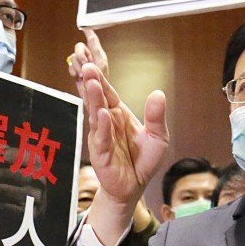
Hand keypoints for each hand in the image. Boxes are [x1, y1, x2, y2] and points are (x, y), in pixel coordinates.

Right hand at [69, 30, 108, 96]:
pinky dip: (73, 71)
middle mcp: (90, 58)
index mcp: (98, 54)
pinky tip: (78, 76)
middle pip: (79, 47)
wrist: (96, 96)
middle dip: (80, 55)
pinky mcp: (77, 72)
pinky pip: (70, 66)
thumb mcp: (101, 64)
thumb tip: (88, 43)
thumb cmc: (103, 84)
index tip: (85, 27)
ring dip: (77, 65)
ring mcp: (83, 65)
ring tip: (82, 73)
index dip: (88, 32)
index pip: (92, 40)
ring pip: (73, 57)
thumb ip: (95, 51)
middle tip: (84, 63)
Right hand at [80, 63, 168, 243]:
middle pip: (98, 97)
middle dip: (92, 81)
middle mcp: (106, 121)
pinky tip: (102, 115)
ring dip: (93, 98)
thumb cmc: (142, 160)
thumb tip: (158, 93)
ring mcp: (101, 136)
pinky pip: (101, 137)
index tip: (91, 58)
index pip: (107, 90)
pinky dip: (102, 126)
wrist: (134, 187)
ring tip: (91, 83)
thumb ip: (156, 116)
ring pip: (96, 114)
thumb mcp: (157, 136)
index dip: (100, 75)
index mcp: (118, 113)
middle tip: (86, 65)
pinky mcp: (101, 153)